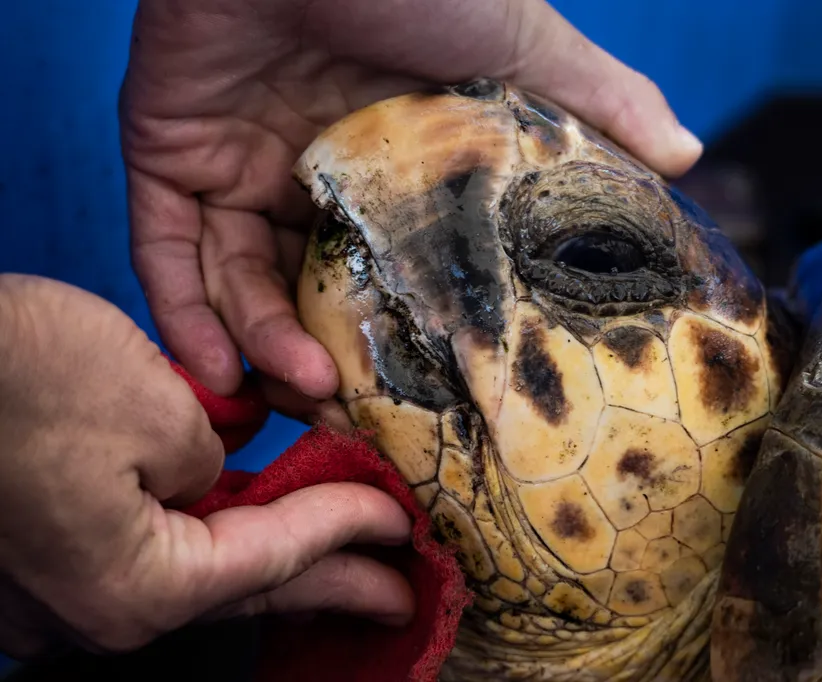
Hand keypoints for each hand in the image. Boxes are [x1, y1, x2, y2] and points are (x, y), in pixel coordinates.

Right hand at [0, 274, 413, 658]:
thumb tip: (208, 472)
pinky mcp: (40, 549)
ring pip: (195, 571)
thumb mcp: (158, 410)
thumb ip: (209, 462)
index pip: (273, 559)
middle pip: (243, 589)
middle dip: (327, 586)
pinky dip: (206, 531)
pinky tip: (247, 520)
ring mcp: (57, 588)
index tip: (400, 522)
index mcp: (137, 588)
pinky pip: (146, 547)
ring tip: (341, 559)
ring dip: (270, 558)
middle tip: (394, 592)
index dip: (347, 533)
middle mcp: (94, 609)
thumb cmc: (19, 375)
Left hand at [119, 0, 702, 409]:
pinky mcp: (168, 150)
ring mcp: (234, 163)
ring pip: (235, 285)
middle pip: (306, 293)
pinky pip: (165, 250)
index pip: (387, 270)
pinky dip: (186, 315)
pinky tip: (222, 371)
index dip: (398, 336)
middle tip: (350, 421)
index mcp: (386, 160)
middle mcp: (309, 174)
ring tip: (305, 396)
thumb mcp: (520, 43)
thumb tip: (690, 153)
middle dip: (322, 363)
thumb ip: (596, 98)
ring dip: (262, 350)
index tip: (417, 398)